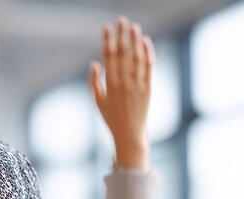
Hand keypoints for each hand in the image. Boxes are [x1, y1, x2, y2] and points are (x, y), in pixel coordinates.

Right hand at [89, 17, 154, 169]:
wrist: (129, 134)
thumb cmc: (111, 118)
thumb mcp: (97, 102)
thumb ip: (94, 82)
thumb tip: (95, 63)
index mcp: (110, 84)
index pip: (109, 57)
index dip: (107, 40)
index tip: (106, 27)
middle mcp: (124, 82)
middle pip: (123, 53)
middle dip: (122, 35)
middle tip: (121, 20)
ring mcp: (138, 84)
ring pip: (137, 57)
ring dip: (135, 40)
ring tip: (133, 26)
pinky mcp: (148, 87)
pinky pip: (149, 66)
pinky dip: (147, 52)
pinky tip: (145, 41)